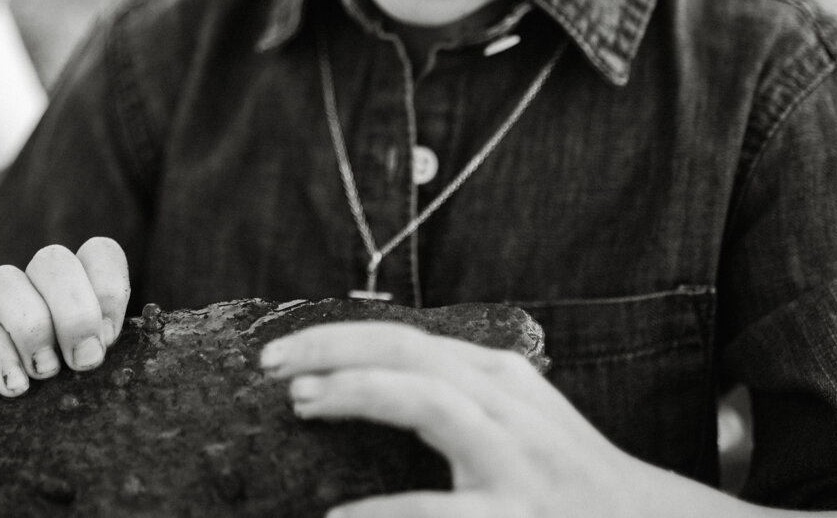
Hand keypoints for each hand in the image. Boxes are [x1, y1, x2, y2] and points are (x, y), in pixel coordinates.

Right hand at [0, 238, 129, 440]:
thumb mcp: (102, 384)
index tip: (111, 338)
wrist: (17, 458)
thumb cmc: (70, 414)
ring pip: (3, 281)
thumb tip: (114, 348)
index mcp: (79, 294)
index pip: (98, 253)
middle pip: (52, 259)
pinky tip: (18, 390)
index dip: (108, 287)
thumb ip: (114, 358)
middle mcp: (37, 295)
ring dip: (33, 327)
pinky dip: (0, 357)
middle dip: (74, 309)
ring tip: (48, 374)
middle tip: (85, 362)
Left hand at [259, 322, 658, 517]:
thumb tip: (359, 377)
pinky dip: (383, 514)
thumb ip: (456, 390)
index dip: (335, 337)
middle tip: (270, 367)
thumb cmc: (566, 478)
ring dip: (359, 392)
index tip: (277, 352)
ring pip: (430, 402)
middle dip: (333, 348)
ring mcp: (515, 462)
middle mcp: (508, 406)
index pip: (403, 336)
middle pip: (408, 351)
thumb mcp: (519, 417)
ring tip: (302, 403)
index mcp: (499, 378)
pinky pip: (437, 511)